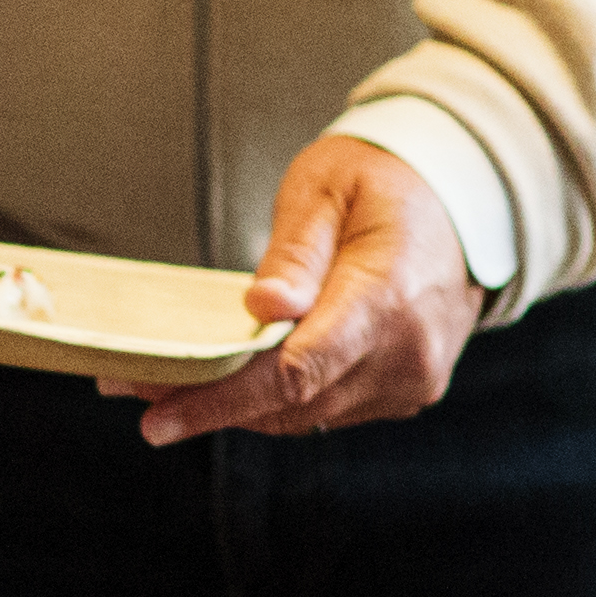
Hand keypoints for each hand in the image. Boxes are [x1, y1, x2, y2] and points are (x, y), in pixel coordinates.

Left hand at [104, 136, 482, 447]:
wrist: (466, 200)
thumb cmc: (387, 181)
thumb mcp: (328, 188)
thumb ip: (295, 252)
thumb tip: (263, 309)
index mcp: (390, 297)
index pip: (296, 371)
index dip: (221, 400)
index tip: (156, 415)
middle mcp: (407, 353)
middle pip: (289, 402)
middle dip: (205, 401)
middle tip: (130, 386)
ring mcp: (410, 381)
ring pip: (302, 416)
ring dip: (233, 407)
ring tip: (160, 388)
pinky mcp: (402, 393)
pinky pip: (324, 409)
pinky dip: (273, 402)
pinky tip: (223, 385)